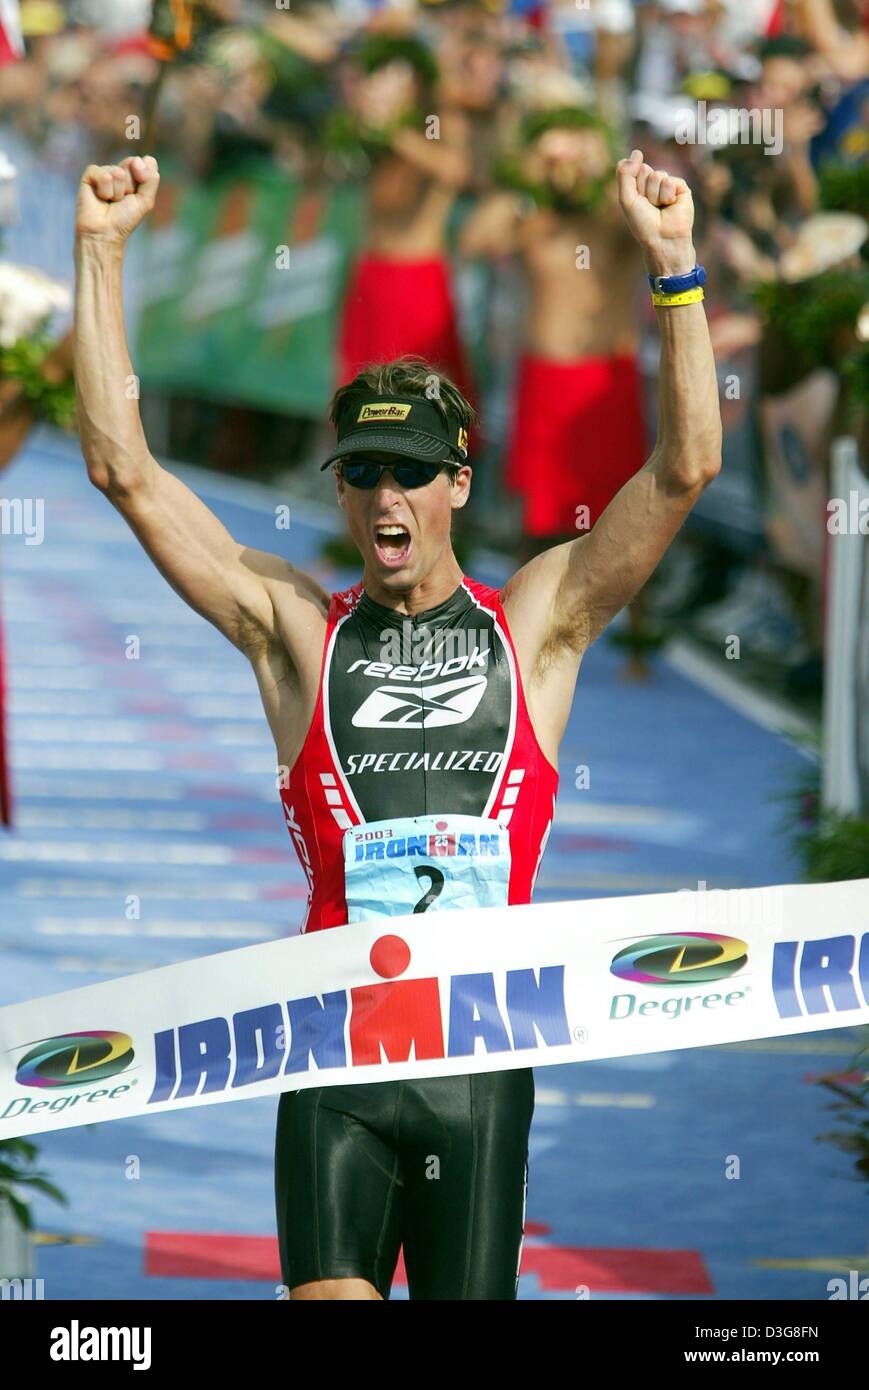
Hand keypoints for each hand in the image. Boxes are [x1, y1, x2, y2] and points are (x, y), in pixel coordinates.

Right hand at [75, 155, 159, 245]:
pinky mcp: (90, 175)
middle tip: (122, 200)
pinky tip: (100, 198)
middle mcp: (120, 172)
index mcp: (134, 177)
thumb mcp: (145, 201)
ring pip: (118, 172)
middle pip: (132, 163)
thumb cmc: (124, 220)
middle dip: (130, 186)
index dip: (144, 177)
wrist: (105, 233)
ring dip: (117, 192)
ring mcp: (105, 172)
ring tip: (110, 201)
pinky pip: (103, 174)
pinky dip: (104, 190)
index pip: (145, 163)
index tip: (136, 194)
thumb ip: (151, 179)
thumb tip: (142, 158)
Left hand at [616, 148, 695, 274]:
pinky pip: (669, 180)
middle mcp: (653, 184)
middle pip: (644, 170)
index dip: (633, 186)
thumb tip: (637, 152)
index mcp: (638, 186)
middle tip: (648, 206)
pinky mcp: (681, 188)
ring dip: (655, 195)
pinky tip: (670, 205)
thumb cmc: (643, 223)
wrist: (662, 238)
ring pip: (657, 175)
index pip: (633, 169)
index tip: (637, 202)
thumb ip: (625, 174)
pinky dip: (666, 195)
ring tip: (659, 208)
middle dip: (644, 189)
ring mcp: (667, 185)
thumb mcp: (626, 198)